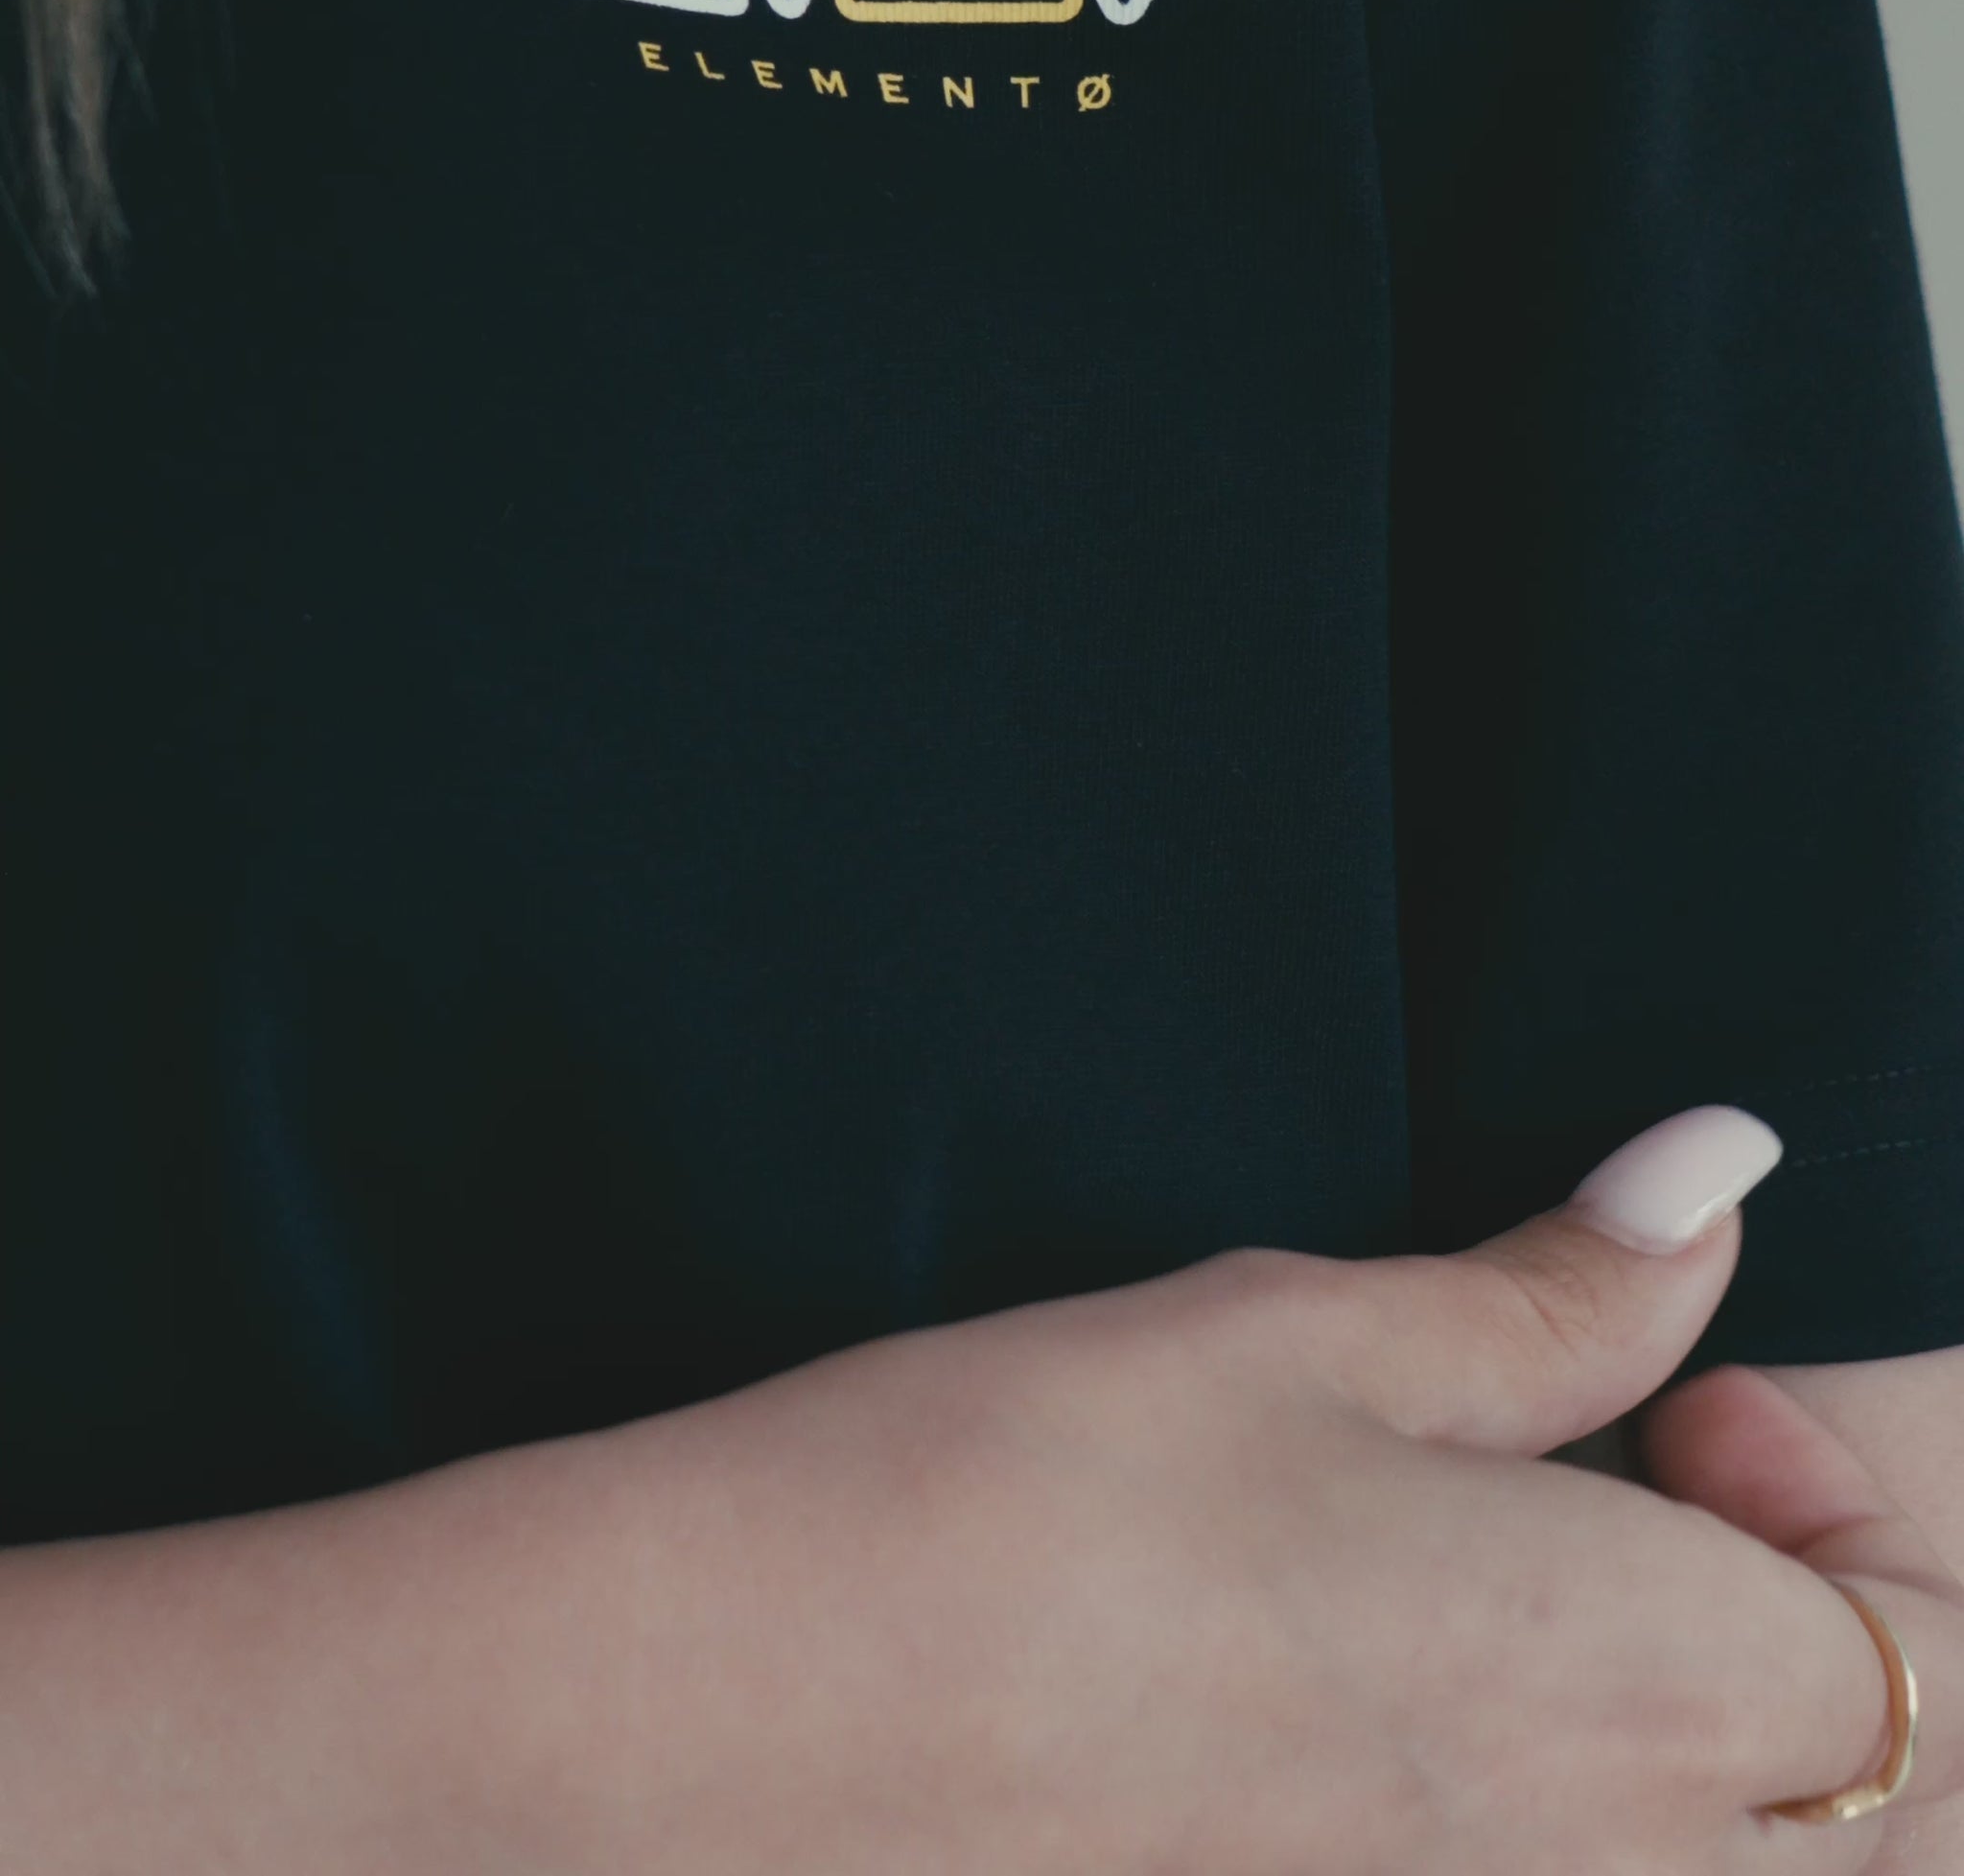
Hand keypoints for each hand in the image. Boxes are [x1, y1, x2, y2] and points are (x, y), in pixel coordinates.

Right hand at [442, 1110, 1963, 1871]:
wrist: (729, 1742)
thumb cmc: (1011, 1504)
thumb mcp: (1290, 1332)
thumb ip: (1554, 1295)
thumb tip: (1726, 1172)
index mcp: (1626, 1684)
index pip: (1942, 1658)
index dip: (1848, 1515)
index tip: (1687, 1414)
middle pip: (1883, 1818)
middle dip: (1833, 1657)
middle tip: (1645, 1514)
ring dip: (1717, 1763)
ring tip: (1526, 1612)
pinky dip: (1578, 1823)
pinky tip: (1401, 1710)